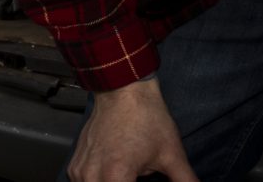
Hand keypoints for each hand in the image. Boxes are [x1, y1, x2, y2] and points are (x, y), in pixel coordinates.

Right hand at [69, 79, 200, 181]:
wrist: (123, 89)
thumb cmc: (144, 115)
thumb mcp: (172, 154)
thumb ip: (186, 181)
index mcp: (116, 176)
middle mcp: (93, 175)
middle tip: (140, 178)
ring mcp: (81, 170)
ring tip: (129, 177)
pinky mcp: (75, 165)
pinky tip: (114, 177)